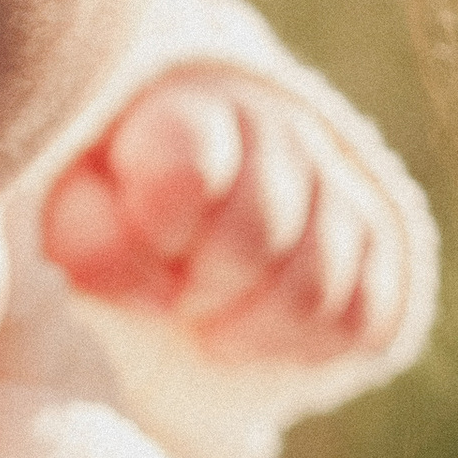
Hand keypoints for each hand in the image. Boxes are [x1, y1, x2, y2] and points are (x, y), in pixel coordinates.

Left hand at [42, 64, 410, 369]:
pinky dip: (301, 348)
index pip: (189, 162)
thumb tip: (133, 273)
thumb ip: (87, 229)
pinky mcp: (379, 257)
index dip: (161, 226)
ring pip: (316, 285)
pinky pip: (359, 319)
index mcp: (195, 108)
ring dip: (250, 330)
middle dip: (205, 287)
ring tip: (208, 332)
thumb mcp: (77, 213)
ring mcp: (339, 192)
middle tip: (175, 301)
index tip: (144, 244)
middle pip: (261, 228)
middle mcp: (279, 134)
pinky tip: (260, 339)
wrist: (190, 237)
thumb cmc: (122, 217)